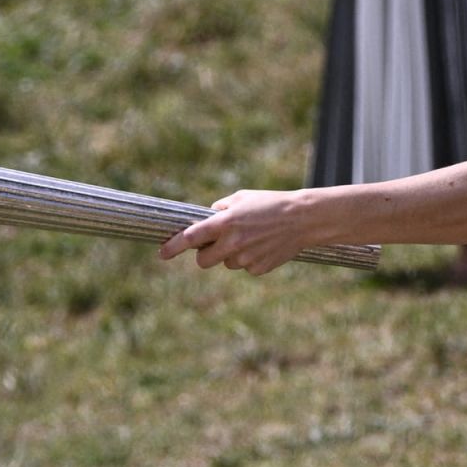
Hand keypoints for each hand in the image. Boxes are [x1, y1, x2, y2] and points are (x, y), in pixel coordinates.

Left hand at [159, 189, 316, 275]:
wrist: (304, 218)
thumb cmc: (270, 203)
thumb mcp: (242, 198)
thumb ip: (220, 208)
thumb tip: (204, 218)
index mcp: (224, 222)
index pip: (190, 238)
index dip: (172, 247)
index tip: (161, 253)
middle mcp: (232, 242)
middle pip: (203, 261)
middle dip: (205, 255)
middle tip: (216, 245)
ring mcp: (245, 258)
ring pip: (226, 265)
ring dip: (231, 256)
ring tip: (251, 239)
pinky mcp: (258, 268)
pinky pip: (245, 269)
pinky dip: (250, 260)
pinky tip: (263, 246)